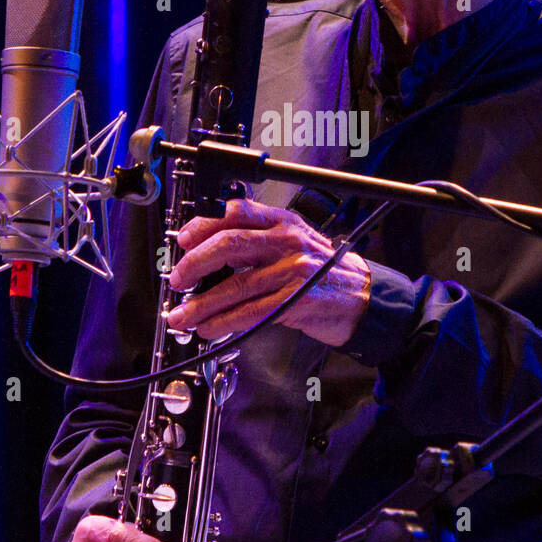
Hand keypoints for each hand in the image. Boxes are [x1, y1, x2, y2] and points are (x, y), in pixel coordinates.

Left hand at [165, 197, 370, 346]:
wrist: (364, 297)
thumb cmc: (325, 272)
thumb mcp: (296, 243)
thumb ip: (260, 242)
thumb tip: (210, 254)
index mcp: (284, 222)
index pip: (236, 212)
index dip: (204, 225)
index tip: (183, 240)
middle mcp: (288, 241)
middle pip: (230, 244)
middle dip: (195, 264)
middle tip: (177, 279)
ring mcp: (293, 270)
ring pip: (236, 285)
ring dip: (202, 304)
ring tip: (182, 315)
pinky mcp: (296, 300)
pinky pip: (251, 312)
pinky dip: (224, 322)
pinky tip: (209, 329)